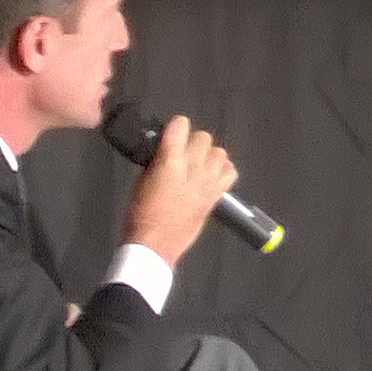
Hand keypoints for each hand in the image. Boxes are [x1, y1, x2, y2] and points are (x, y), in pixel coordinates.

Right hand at [123, 113, 236, 266]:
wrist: (155, 246)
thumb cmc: (141, 215)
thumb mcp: (140, 181)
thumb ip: (156, 161)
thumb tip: (165, 151)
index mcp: (170, 161)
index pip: (181, 125)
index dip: (175, 128)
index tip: (171, 135)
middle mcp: (193, 167)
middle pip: (203, 137)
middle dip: (192, 142)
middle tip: (182, 155)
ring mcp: (208, 182)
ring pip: (220, 152)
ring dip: (208, 157)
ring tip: (197, 167)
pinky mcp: (216, 196)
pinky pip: (231, 173)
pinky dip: (223, 172)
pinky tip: (211, 178)